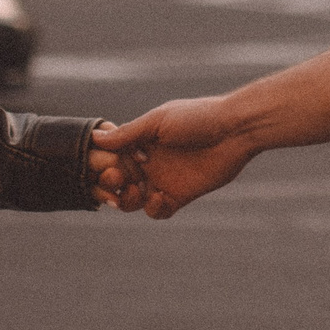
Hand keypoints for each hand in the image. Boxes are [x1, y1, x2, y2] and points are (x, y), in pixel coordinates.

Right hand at [93, 97, 258, 218]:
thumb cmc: (197, 118)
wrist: (234, 131)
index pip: (110, 158)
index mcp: (140, 142)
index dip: (103, 165)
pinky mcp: (180, 196)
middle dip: (111, 184)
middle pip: (117, 182)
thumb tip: (94, 137)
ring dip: (128, 200)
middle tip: (117, 178)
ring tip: (138, 190)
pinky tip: (160, 198)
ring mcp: (163, 180)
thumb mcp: (159, 122)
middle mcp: (148, 162)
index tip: (106, 165)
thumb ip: (128, 133)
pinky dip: (153, 209)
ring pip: (132, 200)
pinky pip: (157, 211)